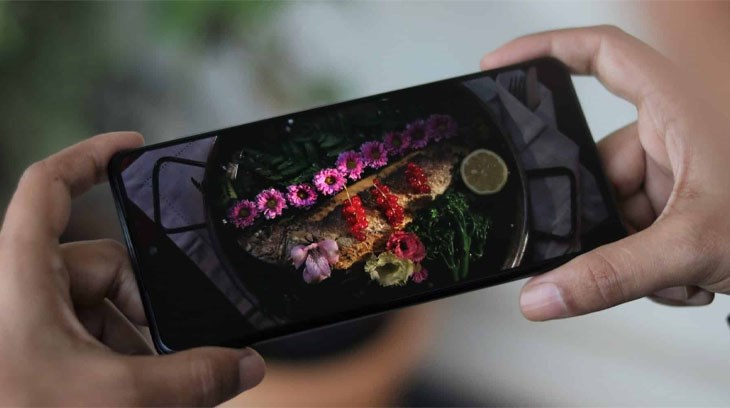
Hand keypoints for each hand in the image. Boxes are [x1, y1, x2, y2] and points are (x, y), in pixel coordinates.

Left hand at [0, 132, 264, 404]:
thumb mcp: (113, 400)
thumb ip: (191, 381)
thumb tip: (248, 367)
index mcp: (20, 274)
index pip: (50, 185)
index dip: (92, 155)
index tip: (135, 147)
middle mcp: (20, 290)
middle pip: (99, 263)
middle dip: (140, 307)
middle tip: (163, 357)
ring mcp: (23, 323)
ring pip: (95, 310)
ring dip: (128, 344)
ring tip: (138, 394)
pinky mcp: (30, 354)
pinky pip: (83, 339)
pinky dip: (111, 361)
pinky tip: (124, 396)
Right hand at [481, 26, 729, 319]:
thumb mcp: (692, 245)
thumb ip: (612, 275)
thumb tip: (543, 293)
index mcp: (678, 105)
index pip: (601, 54)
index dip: (546, 50)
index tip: (500, 65)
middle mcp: (676, 129)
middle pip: (599, 161)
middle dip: (607, 216)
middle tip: (630, 247)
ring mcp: (682, 166)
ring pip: (621, 203)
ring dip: (636, 248)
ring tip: (674, 273)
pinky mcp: (687, 198)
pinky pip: (642, 223)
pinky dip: (654, 257)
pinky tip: (689, 277)